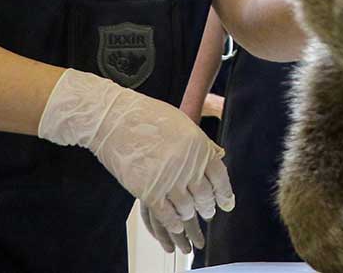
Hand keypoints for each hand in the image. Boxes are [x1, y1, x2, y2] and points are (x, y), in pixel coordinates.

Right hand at [38, 69, 234, 248]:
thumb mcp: (183, 124)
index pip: (220, 177)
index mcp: (199, 147)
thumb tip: (218, 156)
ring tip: (190, 216)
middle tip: (208, 212)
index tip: (227, 204)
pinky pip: (166, 215)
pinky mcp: (148, 192)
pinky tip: (176, 226)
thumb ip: (201, 144)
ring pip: (187, 208)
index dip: (225, 194)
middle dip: (207, 207)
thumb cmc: (146, 117)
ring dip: (189, 216)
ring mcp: (169, 180)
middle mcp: (187, 166)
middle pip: (205, 196)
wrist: (115, 120)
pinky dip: (173, 223)